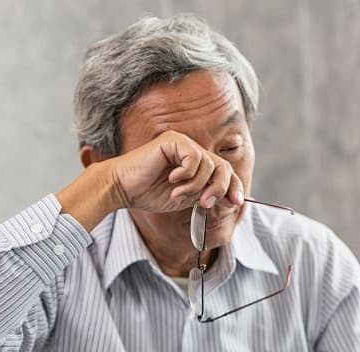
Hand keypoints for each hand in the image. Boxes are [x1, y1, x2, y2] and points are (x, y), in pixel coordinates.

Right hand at [108, 130, 243, 211]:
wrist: (124, 189)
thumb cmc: (150, 194)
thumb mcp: (187, 200)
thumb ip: (208, 197)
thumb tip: (233, 201)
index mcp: (198, 166)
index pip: (225, 173)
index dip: (234, 187)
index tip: (235, 203)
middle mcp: (193, 152)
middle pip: (223, 166)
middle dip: (219, 188)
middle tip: (205, 203)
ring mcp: (184, 144)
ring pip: (209, 165)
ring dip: (196, 186)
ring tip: (178, 194)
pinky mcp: (173, 140)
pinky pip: (194, 157)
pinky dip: (186, 174)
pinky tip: (172, 179)